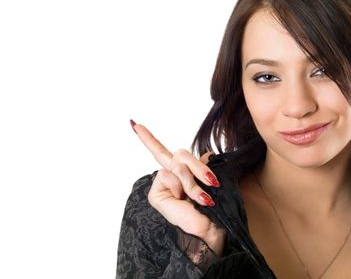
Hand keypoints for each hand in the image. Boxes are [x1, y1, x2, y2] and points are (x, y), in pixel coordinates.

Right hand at [130, 119, 225, 255]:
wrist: (209, 231)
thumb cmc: (213, 211)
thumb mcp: (211, 184)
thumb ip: (203, 167)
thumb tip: (207, 153)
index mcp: (181, 174)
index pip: (163, 151)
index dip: (148, 138)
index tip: (134, 124)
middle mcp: (170, 177)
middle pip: (181, 154)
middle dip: (199, 167)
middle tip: (212, 182)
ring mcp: (162, 185)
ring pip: (179, 164)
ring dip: (194, 182)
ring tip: (202, 199)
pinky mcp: (156, 193)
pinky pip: (170, 176)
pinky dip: (183, 186)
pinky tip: (184, 200)